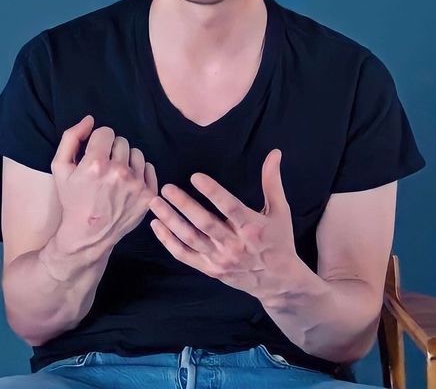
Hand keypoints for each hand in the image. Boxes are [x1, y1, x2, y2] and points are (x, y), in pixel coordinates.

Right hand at [51, 115, 157, 252]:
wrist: (88, 235)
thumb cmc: (72, 200)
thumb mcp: (60, 168)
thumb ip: (71, 138)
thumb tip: (89, 119)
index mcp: (96, 163)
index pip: (106, 132)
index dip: (98, 141)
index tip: (94, 154)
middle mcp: (119, 172)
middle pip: (122, 141)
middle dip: (112, 151)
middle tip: (104, 168)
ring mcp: (136, 184)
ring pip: (136, 153)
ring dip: (127, 160)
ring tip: (116, 176)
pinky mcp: (149, 194)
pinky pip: (149, 168)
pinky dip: (140, 172)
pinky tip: (127, 183)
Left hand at [148, 149, 296, 302]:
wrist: (278, 281)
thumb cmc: (279, 241)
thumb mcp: (280, 211)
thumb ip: (272, 181)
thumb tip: (274, 153)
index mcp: (252, 228)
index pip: (230, 207)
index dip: (213, 192)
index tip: (195, 176)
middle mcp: (234, 244)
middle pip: (205, 223)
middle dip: (184, 205)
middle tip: (167, 188)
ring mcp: (220, 259)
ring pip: (190, 238)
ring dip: (170, 220)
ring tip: (155, 202)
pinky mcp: (210, 269)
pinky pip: (184, 255)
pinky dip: (168, 241)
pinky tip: (156, 225)